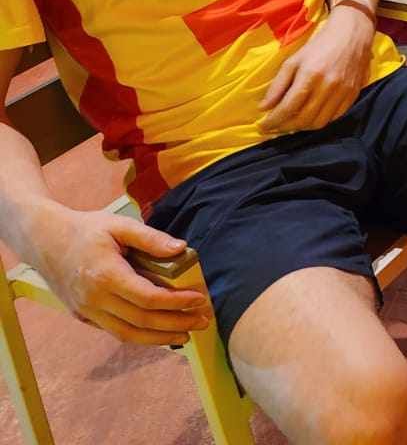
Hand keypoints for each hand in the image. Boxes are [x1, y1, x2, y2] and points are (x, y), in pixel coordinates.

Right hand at [25, 206, 211, 345]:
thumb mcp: (120, 225)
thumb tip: (181, 248)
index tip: (199, 299)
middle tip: (202, 322)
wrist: (45, 242)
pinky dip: (139, 336)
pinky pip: (114, 332)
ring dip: (158, 339)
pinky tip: (158, 332)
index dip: (176, 302)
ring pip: (126, 334)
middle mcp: (95, 299)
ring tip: (185, 336)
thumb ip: (151, 238)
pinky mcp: (83, 316)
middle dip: (175, 325)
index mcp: (106, 276)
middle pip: (140, 321)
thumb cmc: (85, 230)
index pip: (147, 298)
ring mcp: (87, 311)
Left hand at [259, 8, 371, 133]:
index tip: (262, 126)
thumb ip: (278, 84)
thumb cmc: (319, 44)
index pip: (288, 108)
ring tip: (292, 124)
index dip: (273, 121)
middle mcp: (328, 86)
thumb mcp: (293, 60)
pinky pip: (334, 117)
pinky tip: (311, 117)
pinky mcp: (353, 94)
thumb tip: (264, 107)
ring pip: (319, 122)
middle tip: (275, 127)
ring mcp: (343, 92)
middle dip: (285, 127)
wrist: (352, 33)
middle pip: (304, 119)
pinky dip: (320, 121)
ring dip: (302, 128)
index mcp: (310, 75)